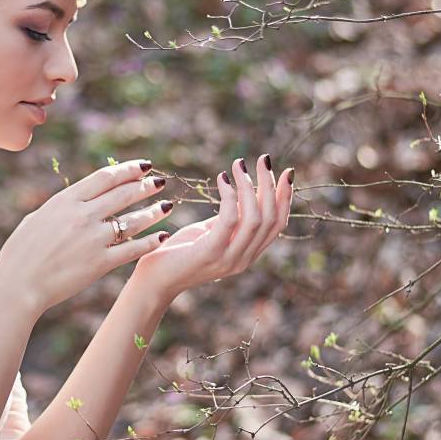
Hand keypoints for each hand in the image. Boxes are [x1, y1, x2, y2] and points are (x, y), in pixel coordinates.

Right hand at [0, 158, 174, 315]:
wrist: (18, 285)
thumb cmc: (20, 253)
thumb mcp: (36, 219)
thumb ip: (60, 208)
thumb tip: (74, 200)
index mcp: (65, 201)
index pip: (105, 178)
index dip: (127, 169)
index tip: (143, 166)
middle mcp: (82, 216)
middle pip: (123, 194)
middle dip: (145, 186)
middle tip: (160, 181)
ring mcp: (93, 240)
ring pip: (133, 221)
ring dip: (153, 211)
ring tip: (168, 206)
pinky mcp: (100, 263)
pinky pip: (132, 249)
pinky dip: (149, 242)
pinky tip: (161, 236)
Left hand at [129, 154, 293, 305]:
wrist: (154, 279)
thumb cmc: (179, 252)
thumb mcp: (210, 233)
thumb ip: (230, 219)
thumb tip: (245, 193)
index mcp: (248, 254)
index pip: (278, 224)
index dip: (285, 197)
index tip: (286, 172)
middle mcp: (244, 259)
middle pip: (270, 219)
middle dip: (271, 186)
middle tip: (264, 160)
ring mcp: (229, 259)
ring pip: (254, 218)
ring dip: (250, 187)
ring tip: (239, 165)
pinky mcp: (210, 253)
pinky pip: (228, 220)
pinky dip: (229, 196)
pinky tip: (222, 179)